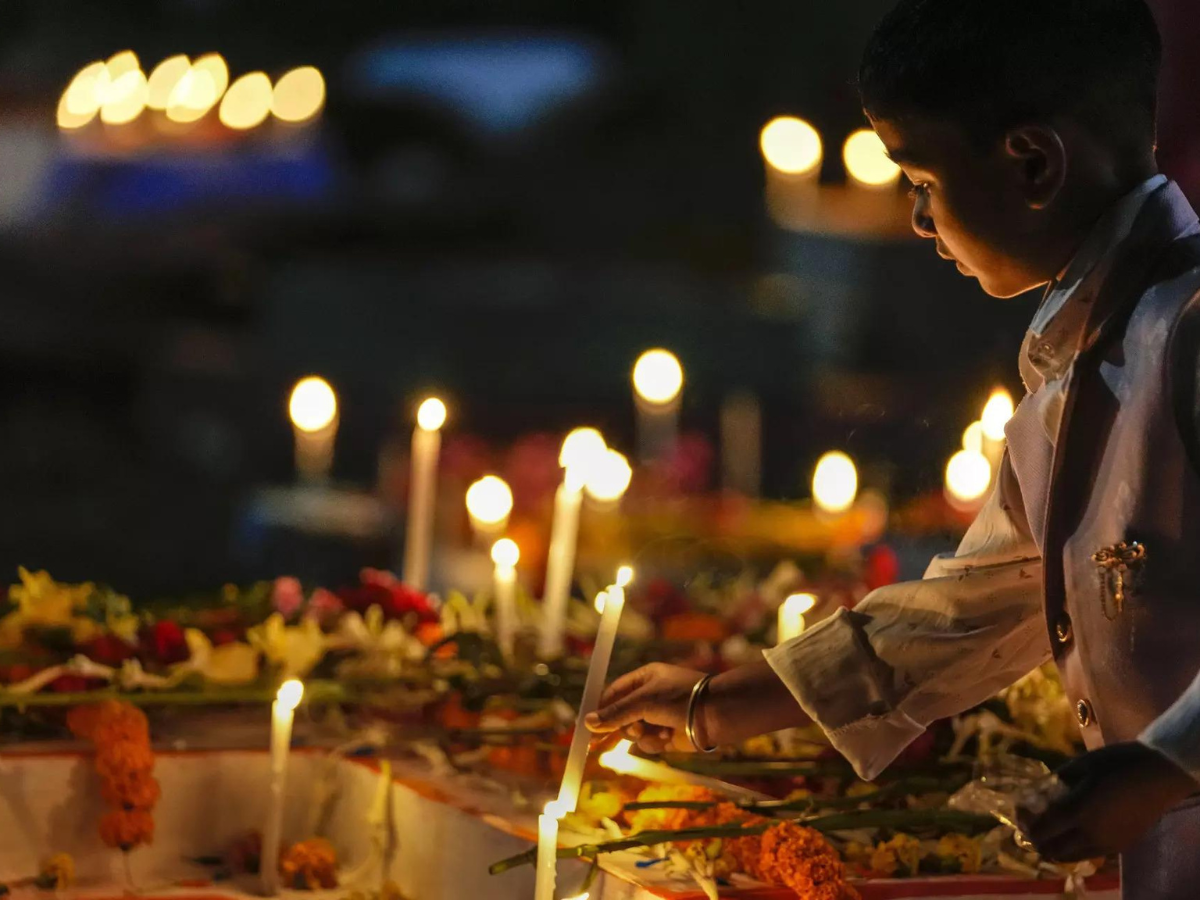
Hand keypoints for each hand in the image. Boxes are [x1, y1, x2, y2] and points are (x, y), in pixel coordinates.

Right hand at [584, 663, 705, 753]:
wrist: (715, 715)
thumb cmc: (680, 699)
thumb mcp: (643, 702)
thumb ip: (615, 714)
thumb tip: (588, 723)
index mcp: (645, 678)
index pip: (614, 692)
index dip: (601, 709)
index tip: (588, 726)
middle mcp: (650, 696)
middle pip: (621, 716)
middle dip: (623, 726)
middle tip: (619, 735)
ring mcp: (658, 716)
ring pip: (634, 732)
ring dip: (642, 734)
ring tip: (658, 730)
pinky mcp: (667, 734)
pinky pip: (648, 743)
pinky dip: (655, 742)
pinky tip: (669, 736)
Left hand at [1021, 741, 1197, 860]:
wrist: (1157, 774)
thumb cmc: (1115, 763)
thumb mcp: (1078, 766)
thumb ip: (1053, 782)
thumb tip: (1033, 792)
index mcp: (1078, 811)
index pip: (1041, 829)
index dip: (1024, 823)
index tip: (1018, 810)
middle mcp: (1091, 834)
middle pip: (1051, 850)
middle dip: (1035, 838)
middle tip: (1030, 823)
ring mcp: (1107, 844)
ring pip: (1069, 857)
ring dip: (1053, 846)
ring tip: (1048, 828)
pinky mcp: (1120, 847)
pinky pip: (1088, 854)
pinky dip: (1073, 847)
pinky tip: (1072, 830)